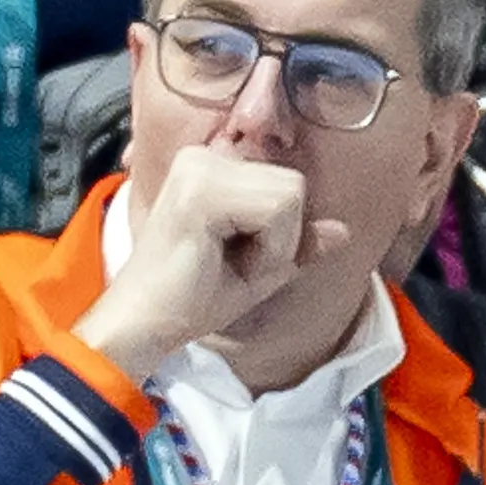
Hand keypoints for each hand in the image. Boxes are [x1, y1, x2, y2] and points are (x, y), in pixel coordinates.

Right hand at [70, 145, 350, 380]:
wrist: (142, 327)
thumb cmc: (189, 300)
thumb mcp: (257, 268)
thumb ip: (298, 244)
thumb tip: (343, 231)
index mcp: (211, 167)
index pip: (286, 184)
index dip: (278, 233)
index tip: (230, 258)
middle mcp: (204, 157)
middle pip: (293, 184)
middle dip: (279, 238)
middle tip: (231, 265)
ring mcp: (200, 168)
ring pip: (290, 195)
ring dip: (274, 244)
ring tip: (228, 264)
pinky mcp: (203, 188)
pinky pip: (278, 209)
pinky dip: (268, 248)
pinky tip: (225, 263)